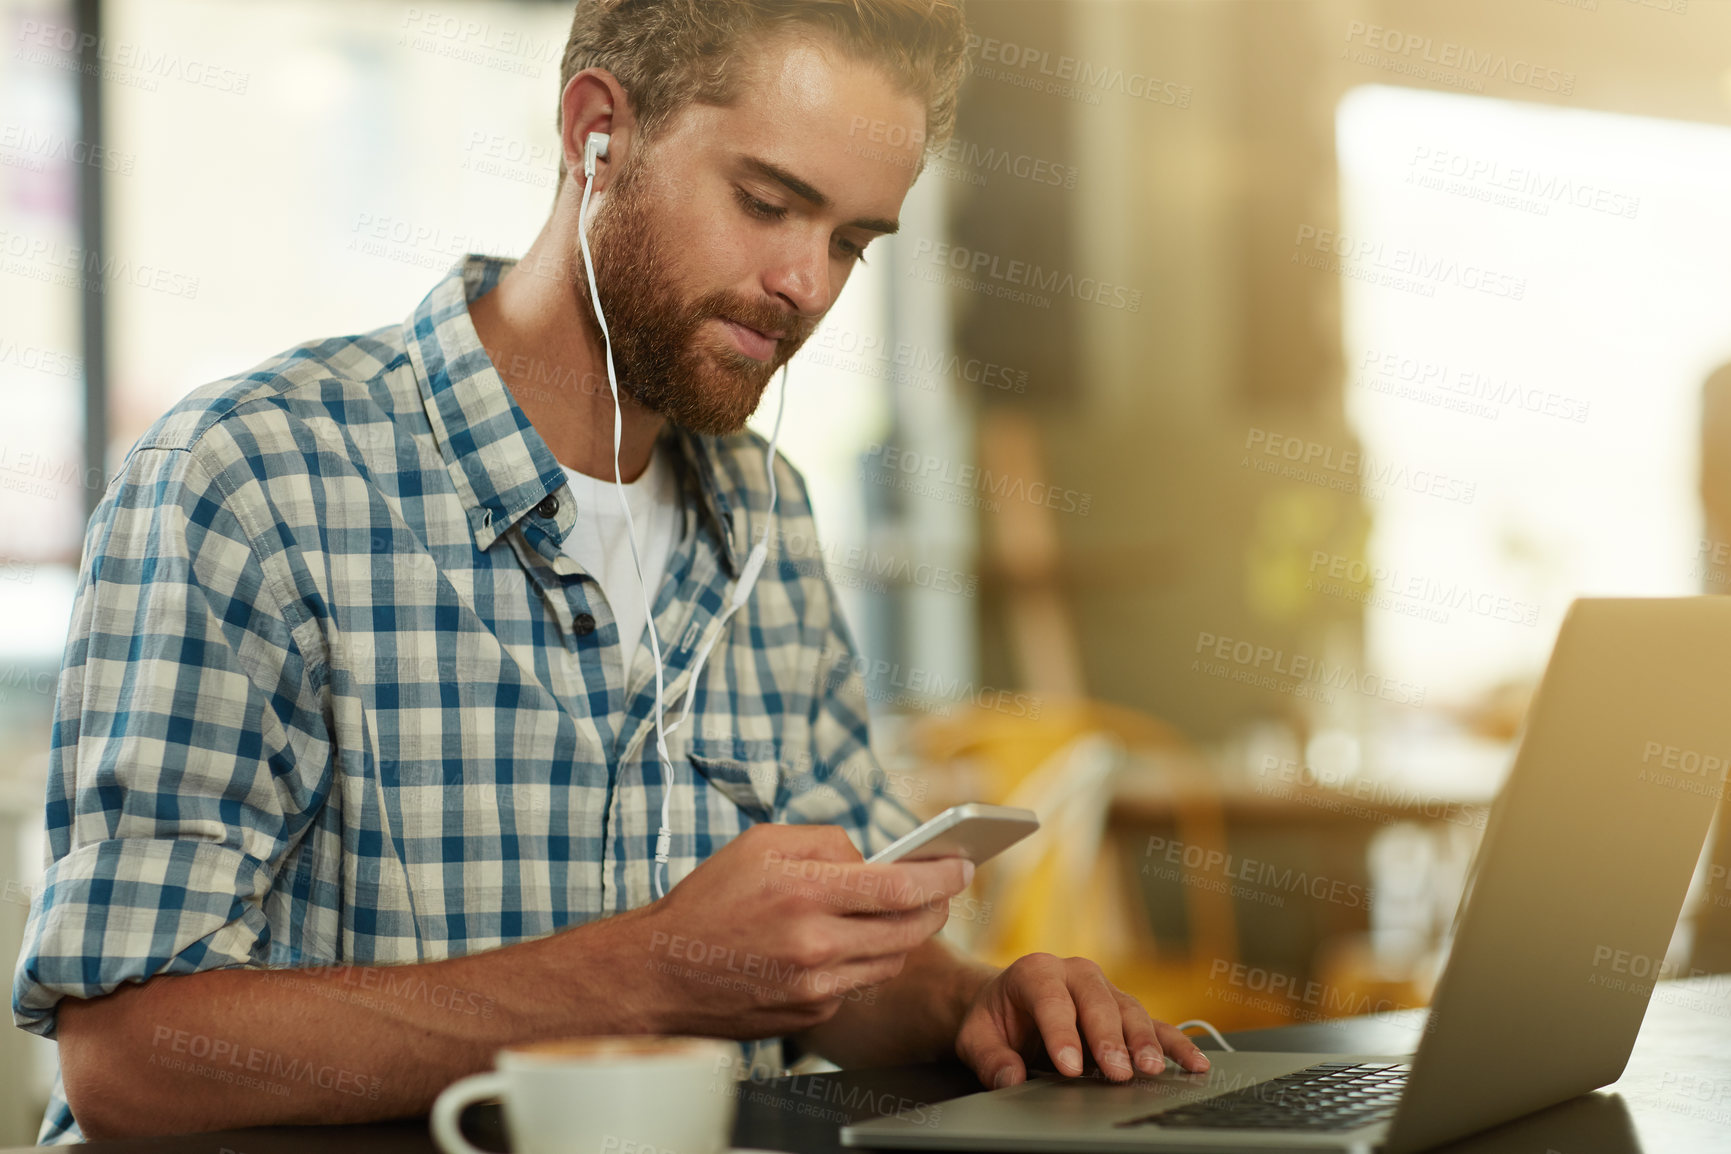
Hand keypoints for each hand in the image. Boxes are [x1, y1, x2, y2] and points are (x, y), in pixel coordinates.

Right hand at [636, 823, 972, 1038]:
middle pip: (910, 928)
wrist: (660, 972)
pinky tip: (843, 944)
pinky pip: (858, 984)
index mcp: (805, 892)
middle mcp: (815, 944)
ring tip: (893, 913)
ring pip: (892, 960)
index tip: (962, 866)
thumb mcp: (761, 843)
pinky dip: (862, 961)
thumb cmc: (709, 899)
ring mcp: (815, 986)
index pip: (900, 884)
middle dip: (935, 906)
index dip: (941, 875)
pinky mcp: (811, 1015)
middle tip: (940, 890)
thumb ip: (826, 841)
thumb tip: (873, 857)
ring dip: (903, 935)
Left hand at [954, 953, 1211, 1087]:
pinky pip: (1156, 1025)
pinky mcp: (1125, 1011)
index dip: (1062, 1033)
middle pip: (1097, 1002)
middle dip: (1108, 1039)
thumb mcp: (977, 1037)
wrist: (1007, 1002)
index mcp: (1035, 972)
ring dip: (1143, 1042)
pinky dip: (1175, 1044)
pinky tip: (1194, 1064)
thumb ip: (991, 1058)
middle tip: (1117, 1072)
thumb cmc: (995, 1019)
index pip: (1051, 1000)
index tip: (1070, 1067)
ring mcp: (1105, 990)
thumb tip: (1010, 1079)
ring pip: (1129, 1010)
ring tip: (1150, 1070)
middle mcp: (1075, 974)